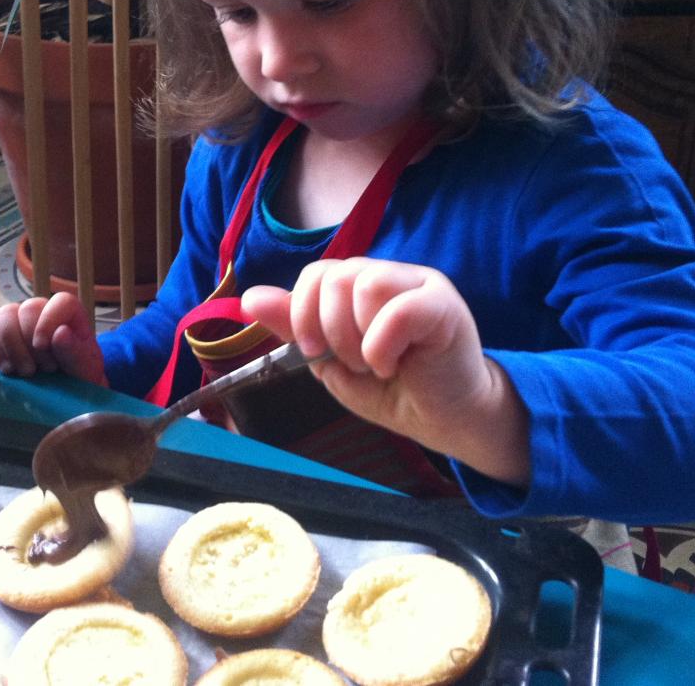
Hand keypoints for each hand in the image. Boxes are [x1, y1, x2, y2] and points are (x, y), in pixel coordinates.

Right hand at [0, 292, 106, 387]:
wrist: (62, 391)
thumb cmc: (77, 374)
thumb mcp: (84, 367)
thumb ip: (75, 351)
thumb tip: (60, 333)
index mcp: (70, 313)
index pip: (60, 301)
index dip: (48, 321)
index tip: (43, 346)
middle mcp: (43, 311)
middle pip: (27, 309)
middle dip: (31, 343)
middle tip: (44, 369)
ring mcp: (19, 320)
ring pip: (4, 316)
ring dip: (12, 347)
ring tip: (27, 372)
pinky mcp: (0, 334)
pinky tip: (10, 370)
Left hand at [241, 258, 528, 486]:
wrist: (444, 420)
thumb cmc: (392, 390)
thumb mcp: (331, 361)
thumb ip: (295, 328)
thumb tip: (249, 298)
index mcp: (360, 285)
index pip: (316, 273)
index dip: (302, 312)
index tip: (312, 352)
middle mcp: (389, 276)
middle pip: (335, 276)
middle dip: (329, 330)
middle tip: (352, 364)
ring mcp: (419, 284)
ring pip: (365, 283)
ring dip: (358, 338)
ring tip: (375, 364)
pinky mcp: (443, 304)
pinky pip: (399, 308)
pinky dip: (382, 345)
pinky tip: (393, 365)